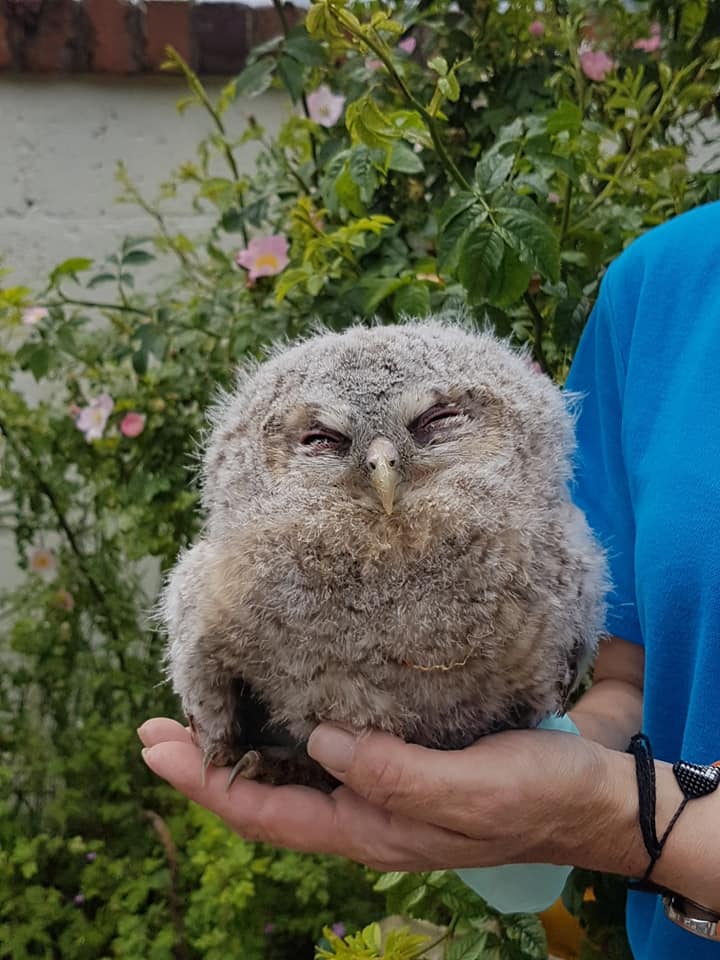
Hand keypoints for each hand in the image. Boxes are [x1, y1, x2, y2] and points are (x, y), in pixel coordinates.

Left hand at [138, 717, 614, 872]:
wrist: (587, 800)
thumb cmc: (532, 796)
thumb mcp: (465, 793)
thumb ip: (391, 774)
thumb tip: (319, 741)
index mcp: (368, 828)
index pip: (266, 811)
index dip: (206, 782)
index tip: (157, 746)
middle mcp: (362, 812)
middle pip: (264, 792)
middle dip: (206, 763)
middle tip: (155, 726)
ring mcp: (379, 788)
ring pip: (290, 772)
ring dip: (241, 745)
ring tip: (202, 711)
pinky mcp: (400, 760)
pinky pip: (326, 750)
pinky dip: (289, 730)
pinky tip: (283, 704)